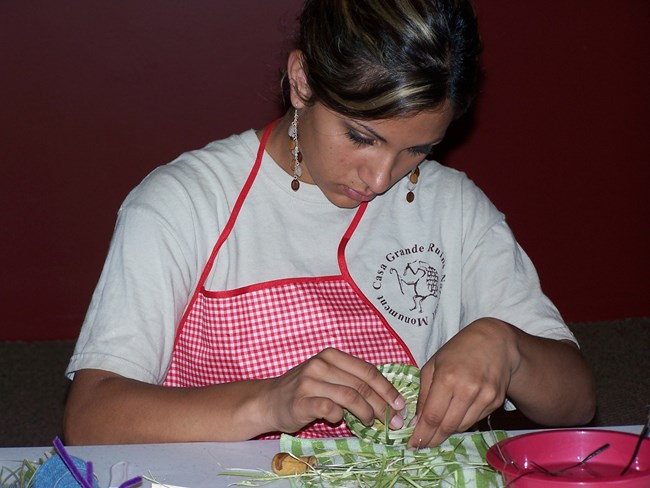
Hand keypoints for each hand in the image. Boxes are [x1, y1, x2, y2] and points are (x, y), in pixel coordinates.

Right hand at [263, 348, 405, 433]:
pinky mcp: (301, 400)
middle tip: (393, 420)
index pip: (367, 370)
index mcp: (331, 355)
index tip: (400, 404)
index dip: (386, 388)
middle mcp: (320, 365)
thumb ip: (351, 380)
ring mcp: (309, 382)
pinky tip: (339, 420)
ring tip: (370, 423)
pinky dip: (339, 416)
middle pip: (361, 385)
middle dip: (382, 405)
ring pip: (350, 396)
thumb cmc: (303, 390)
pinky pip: (329, 408)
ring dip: (366, 413)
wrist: (268, 400)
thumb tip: (386, 397)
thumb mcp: (327, 377)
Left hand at [408, 318, 516, 447]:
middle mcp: (467, 389)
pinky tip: (456, 414)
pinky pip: (475, 420)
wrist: (495, 342)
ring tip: (437, 428)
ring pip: (461, 426)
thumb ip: (423, 394)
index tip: (412, 445)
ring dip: (447, 431)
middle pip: (447, 426)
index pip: (433, 416)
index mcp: (447, 378)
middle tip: (422, 444)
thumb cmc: (457, 351)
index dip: (422, 434)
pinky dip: (462, 421)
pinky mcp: (496, 402)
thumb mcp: (433, 365)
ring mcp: (485, 397)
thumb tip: (416, 421)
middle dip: (433, 439)